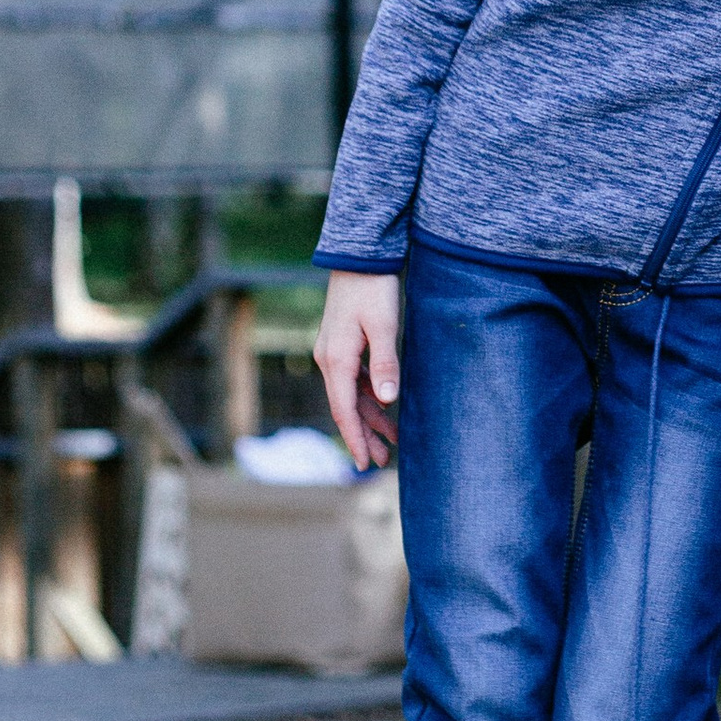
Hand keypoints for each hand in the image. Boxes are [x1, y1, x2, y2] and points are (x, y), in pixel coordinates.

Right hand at [314, 272, 403, 469]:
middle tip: (382, 461)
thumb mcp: (384, 325)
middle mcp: (329, 359)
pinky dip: (369, 395)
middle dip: (364, 435)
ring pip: (352, 394)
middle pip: (346, 407)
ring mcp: (334, 352)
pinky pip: (355, 379)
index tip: (366, 464)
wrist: (360, 256)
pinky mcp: (343, 344)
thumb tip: (388, 400)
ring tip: (391, 440)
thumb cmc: (373, 288)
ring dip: (370, 417)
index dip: (355, 439)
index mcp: (336, 360)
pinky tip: (384, 405)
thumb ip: (386, 363)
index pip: (344, 410)